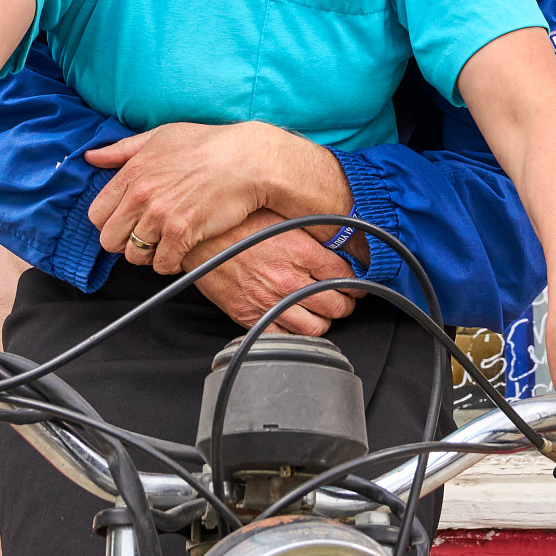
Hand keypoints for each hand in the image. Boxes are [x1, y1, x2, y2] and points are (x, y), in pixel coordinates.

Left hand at [86, 122, 278, 272]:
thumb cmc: (206, 144)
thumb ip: (121, 150)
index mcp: (132, 172)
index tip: (127, 222)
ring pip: (134, 256)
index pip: (97, 215)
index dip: (110, 223)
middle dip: (125, 242)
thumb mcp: (159, 136)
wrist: (247, 160)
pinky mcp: (183, 232)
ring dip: (148, 255)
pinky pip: (162, 264)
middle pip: (110, 240)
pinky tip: (180, 250)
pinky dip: (170, 263)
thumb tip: (91, 157)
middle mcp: (141, 195)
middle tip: (146, 236)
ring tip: (164, 243)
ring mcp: (161, 215)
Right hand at [184, 213, 358, 334]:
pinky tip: (296, 323)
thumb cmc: (237, 224)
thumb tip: (341, 243)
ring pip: (316, 328)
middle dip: (345, 304)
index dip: (355, 283)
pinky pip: (284, 338)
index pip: (345, 277)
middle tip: (343, 299)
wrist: (200, 239)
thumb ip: (313, 233)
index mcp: (301, 252)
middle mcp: (289, 280)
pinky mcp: (251, 316)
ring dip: (324, 322)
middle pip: (336, 306)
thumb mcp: (282, 217)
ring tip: (321, 312)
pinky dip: (296, 336)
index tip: (354, 284)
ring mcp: (270, 302)